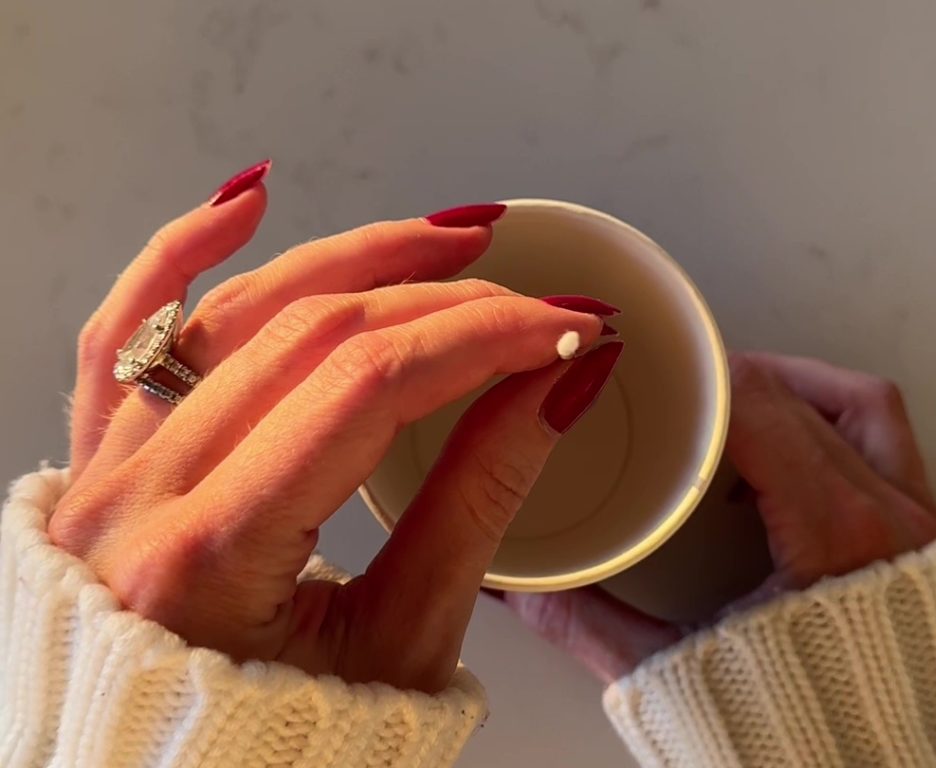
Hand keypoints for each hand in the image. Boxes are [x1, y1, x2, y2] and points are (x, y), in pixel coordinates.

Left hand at [50, 165, 620, 692]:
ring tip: (443, 239)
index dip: (482, 339)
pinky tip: (251, 202)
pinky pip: (124, 328)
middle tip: (531, 300)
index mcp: (212, 557)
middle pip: (315, 335)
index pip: (370, 389)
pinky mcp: (106, 453)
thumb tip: (557, 390)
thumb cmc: (285, 741)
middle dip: (446, 303)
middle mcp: (140, 496)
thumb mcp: (405, 641)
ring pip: (235, 308)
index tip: (562, 326)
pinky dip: (181, 252)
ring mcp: (109, 464)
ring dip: (352, 257)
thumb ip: (479, 501)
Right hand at [500, 351, 935, 683]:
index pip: (760, 409)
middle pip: (796, 397)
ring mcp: (916, 519)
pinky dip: (830, 416)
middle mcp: (888, 516)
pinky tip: (779, 442)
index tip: (652, 374)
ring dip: (787, 384)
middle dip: (724, 380)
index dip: (699, 379)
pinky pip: (885, 438)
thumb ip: (585, 621)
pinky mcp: (922, 532)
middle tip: (671, 389)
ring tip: (727, 398)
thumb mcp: (673, 671)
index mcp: (833, 536)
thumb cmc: (790, 731)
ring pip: (855, 402)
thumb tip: (512, 583)